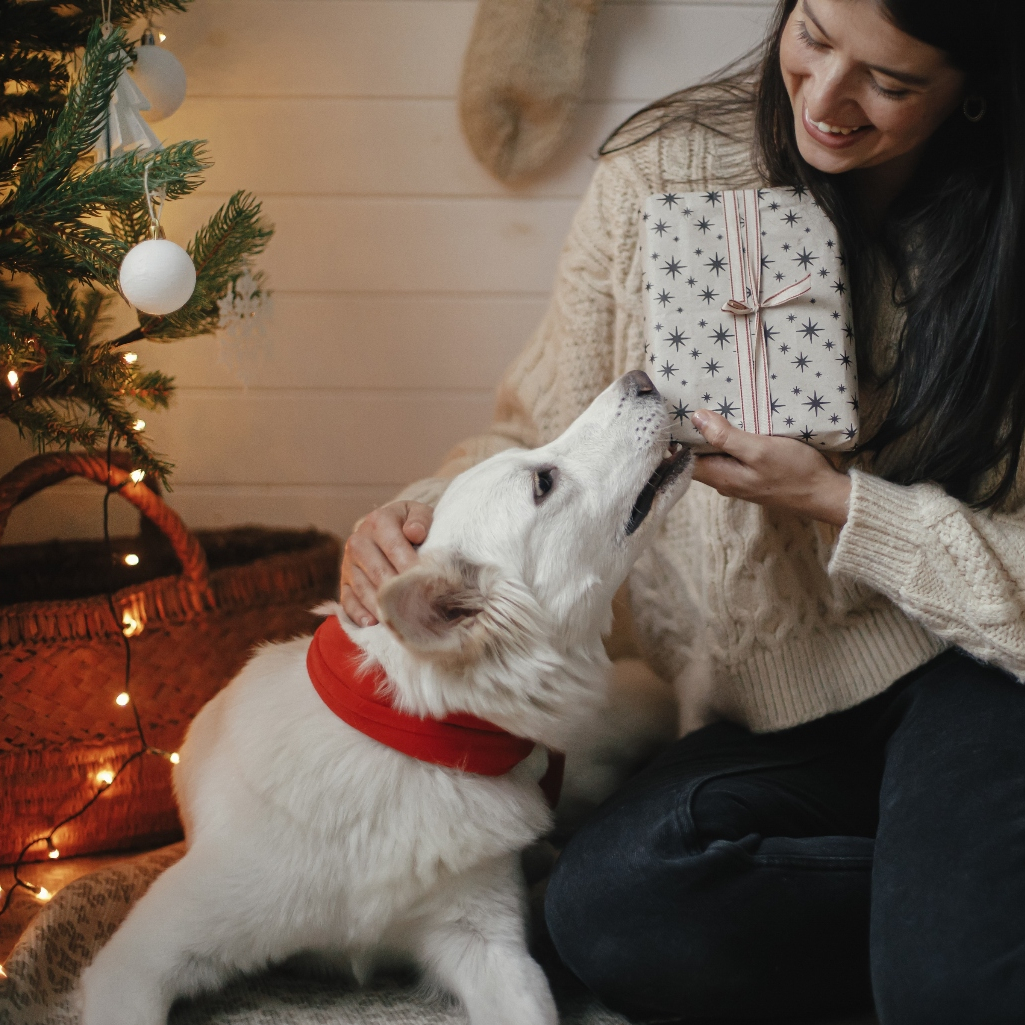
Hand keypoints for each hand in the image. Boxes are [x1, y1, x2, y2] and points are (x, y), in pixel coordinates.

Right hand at [341, 501, 433, 625]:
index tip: (427, 584)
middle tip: (419, 608)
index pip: (394, 547)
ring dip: (382, 607)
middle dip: (398, 592)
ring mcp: (348, 564)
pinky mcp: (343, 582)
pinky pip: (347, 601)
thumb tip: (415, 533)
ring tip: (400, 621)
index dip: (410, 567)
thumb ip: (420, 519)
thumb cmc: (409, 523)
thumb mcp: (418, 513)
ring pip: (363, 589)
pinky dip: (359, 614)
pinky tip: (373, 623)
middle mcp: (358, 541)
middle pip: (378, 572)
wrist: (388, 528)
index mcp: (378, 521)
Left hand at [690, 410, 850, 525]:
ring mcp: (739, 480)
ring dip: (715, 435)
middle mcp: (724, 481)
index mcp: (720, 476)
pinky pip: (733, 456)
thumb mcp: (758, 450)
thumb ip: (725, 436)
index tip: (676, 414)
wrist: (825, 494)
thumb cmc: (794, 472)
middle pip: (699, 456)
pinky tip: (738, 424)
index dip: (678, 438)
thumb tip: (697, 418)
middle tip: (695, 403)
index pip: (684, 459)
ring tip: (715, 408)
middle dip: (695, 433)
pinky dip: (732, 441)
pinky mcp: (752, 476)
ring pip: (717, 455)